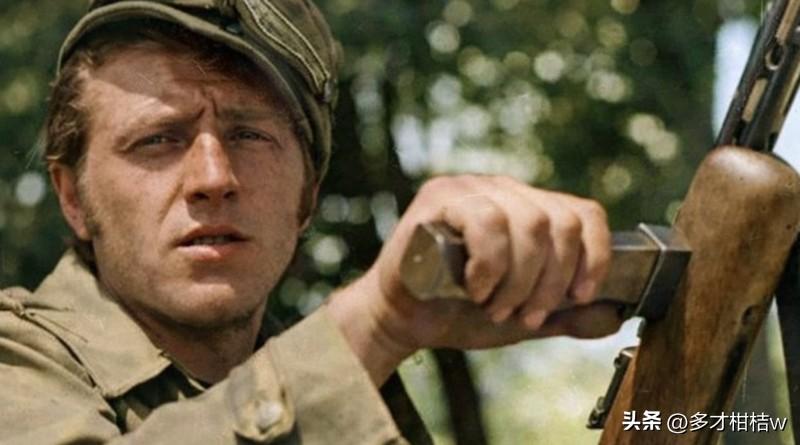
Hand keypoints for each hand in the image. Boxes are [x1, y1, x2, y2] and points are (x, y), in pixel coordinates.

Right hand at [326, 175, 622, 384]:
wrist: (403, 321)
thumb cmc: (459, 312)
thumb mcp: (525, 318)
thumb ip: (567, 316)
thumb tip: (614, 316)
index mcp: (529, 209)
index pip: (583, 213)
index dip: (594, 256)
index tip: (581, 295)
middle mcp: (504, 191)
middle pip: (559, 222)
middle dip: (550, 281)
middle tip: (525, 315)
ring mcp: (471, 188)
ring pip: (529, 222)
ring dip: (518, 279)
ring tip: (494, 305)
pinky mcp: (439, 197)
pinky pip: (486, 221)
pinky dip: (489, 265)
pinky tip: (474, 287)